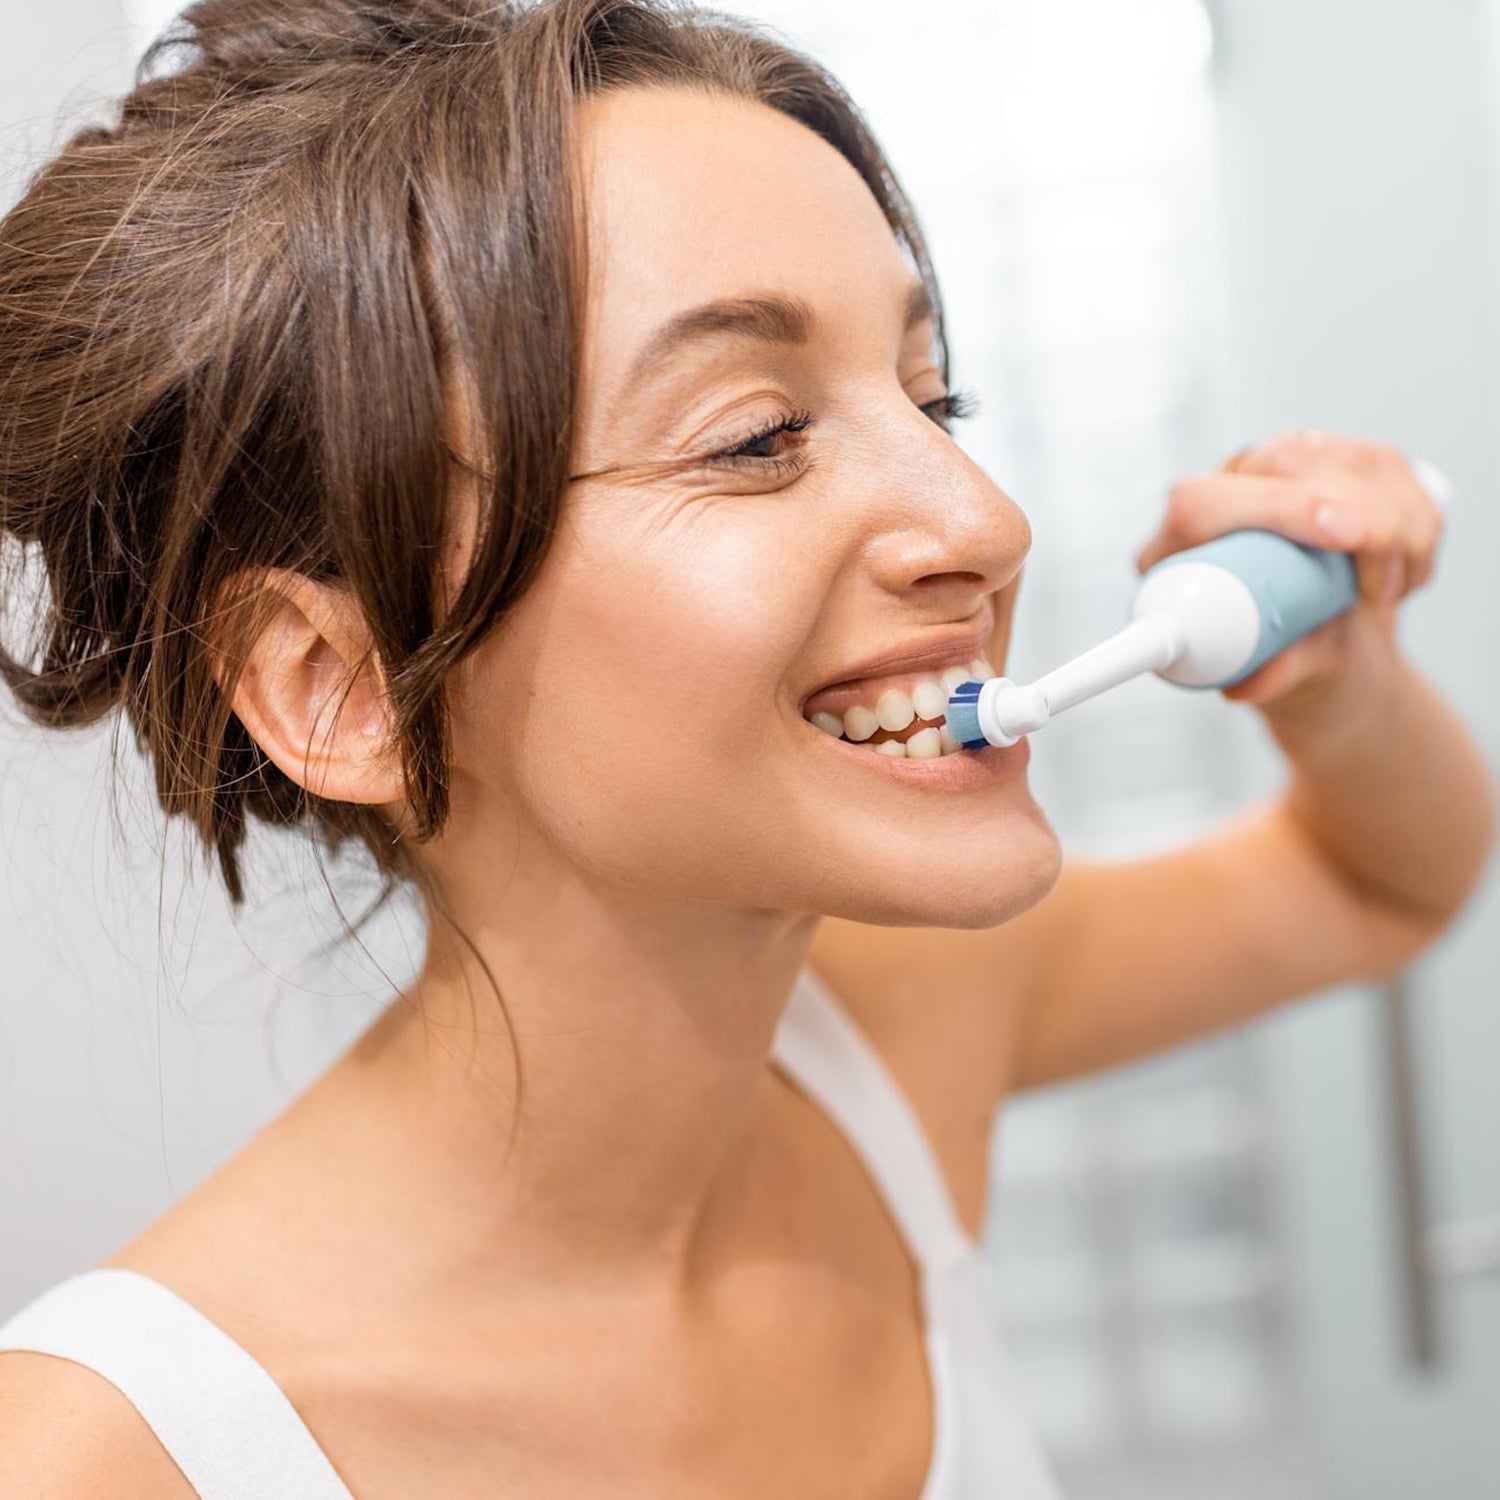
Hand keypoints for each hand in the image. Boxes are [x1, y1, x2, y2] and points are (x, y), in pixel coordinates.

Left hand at [1132, 430, 1446, 715]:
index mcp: (1179, 544)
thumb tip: (1248, 684)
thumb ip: (1267, 673)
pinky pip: (1392, 469)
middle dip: (1359, 515)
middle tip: (1381, 586)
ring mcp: (1286, 468)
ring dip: (1397, 528)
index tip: (1344, 536)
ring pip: (1352, 459)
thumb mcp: (1277, 674)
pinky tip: (1405, 569)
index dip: (1276, 508)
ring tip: (1386, 595)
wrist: (1325, 653)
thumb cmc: (1281, 660)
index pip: (1205, 502)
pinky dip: (1419, 523)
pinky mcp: (1340, 462)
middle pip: (1286, 460)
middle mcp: (1227, 492)